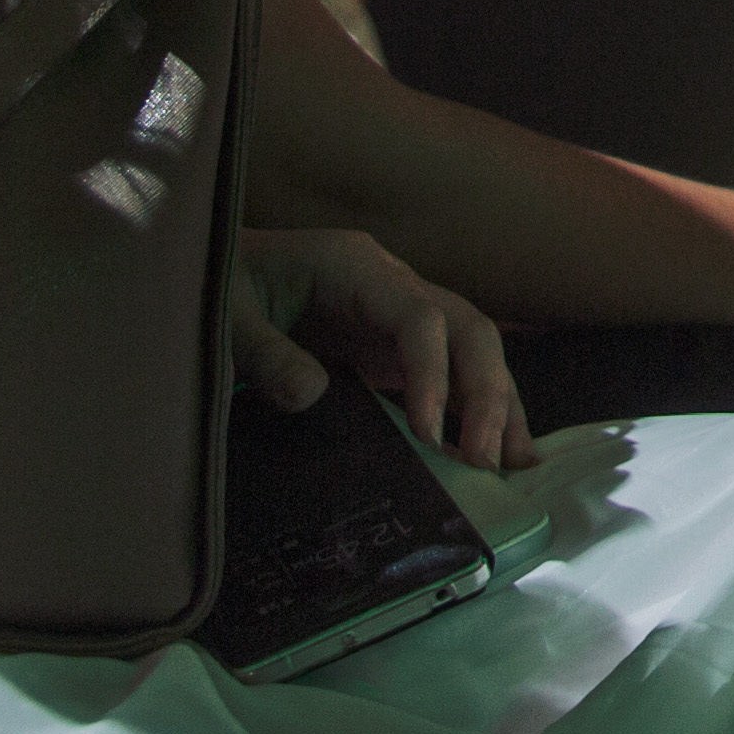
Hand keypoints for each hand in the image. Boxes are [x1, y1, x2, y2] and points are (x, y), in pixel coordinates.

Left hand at [237, 223, 535, 467]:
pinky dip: (474, 409)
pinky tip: (493, 450)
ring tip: (515, 464)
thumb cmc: (221, 288)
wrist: (218, 274)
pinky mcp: (391, 347)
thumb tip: (312, 398)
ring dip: (498, 404)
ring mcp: (399, 316)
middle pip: (468, 329)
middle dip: (487, 394)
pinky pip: (449, 374)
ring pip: (472, 352)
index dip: (433, 375)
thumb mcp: (227, 317)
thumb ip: (266, 355)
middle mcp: (394, 287)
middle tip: (485, 462)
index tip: (427, 437)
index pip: (419, 317)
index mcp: (357, 268)